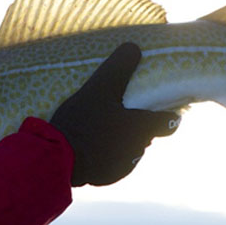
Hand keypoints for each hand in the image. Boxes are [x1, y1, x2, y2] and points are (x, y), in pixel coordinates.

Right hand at [49, 42, 178, 186]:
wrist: (56, 158)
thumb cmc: (81, 121)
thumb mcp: (98, 87)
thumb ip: (119, 67)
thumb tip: (134, 47)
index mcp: (141, 127)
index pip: (169, 123)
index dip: (168, 116)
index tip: (166, 110)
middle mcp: (138, 149)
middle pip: (146, 135)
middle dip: (138, 127)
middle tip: (119, 114)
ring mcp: (123, 166)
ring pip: (130, 150)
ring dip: (121, 142)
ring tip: (101, 130)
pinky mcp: (107, 178)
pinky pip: (114, 164)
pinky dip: (107, 156)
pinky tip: (91, 147)